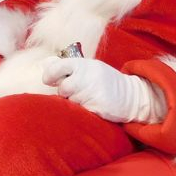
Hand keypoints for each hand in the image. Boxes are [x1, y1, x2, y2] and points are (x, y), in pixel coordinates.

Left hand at [41, 56, 165, 123]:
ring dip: (76, 102)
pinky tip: (94, 105)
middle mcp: (88, 76)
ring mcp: (94, 91)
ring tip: (88, 98)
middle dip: (65, 93)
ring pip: (72, 101)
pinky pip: (82, 111)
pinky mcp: (99, 106)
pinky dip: (85, 110)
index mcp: (84, 64)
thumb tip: (43, 64)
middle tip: (74, 92)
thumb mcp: (88, 67)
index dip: (50, 74)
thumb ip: (66, 66)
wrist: (131, 96)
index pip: (58, 66)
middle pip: (63, 88)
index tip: (49, 80)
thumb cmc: (104, 80)